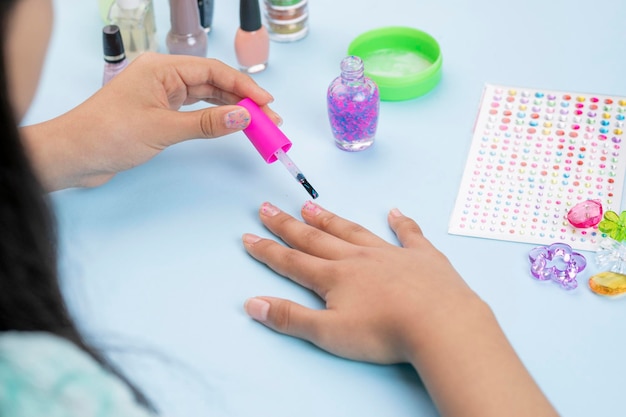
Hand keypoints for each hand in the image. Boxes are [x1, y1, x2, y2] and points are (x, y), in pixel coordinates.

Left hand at [21, 53, 278, 189]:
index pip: (213, 71)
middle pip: (213, 83)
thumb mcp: (163, 129)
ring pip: (206, 97)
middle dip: (242, 100)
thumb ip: (206, 124)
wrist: (74, 155)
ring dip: (231, 109)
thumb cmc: (108, 135)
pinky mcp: (159, 112)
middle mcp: (163, 76)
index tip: (266, 103)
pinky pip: (194, 110)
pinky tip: (230, 124)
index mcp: (162, 68)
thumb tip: (243, 117)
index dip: (243, 87)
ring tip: (256, 124)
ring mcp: (161, 94)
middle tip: (268, 119)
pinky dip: (214, 118)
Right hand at [241, 201, 478, 363]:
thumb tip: (252, 303)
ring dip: (330, 219)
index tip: (249, 237)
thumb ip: (290, 318)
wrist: (440, 323)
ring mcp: (391, 253)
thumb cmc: (384, 332)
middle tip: (268, 207)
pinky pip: (409, 234)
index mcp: (335, 277)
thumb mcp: (329, 333)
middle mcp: (358, 258)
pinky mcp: (422, 256)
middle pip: (316, 238)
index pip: (292, 261)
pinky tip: (394, 212)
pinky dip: (401, 223)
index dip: (268, 250)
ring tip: (310, 206)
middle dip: (289, 225)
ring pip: (353, 231)